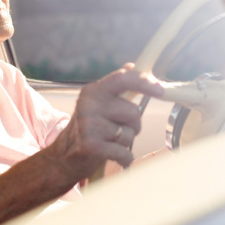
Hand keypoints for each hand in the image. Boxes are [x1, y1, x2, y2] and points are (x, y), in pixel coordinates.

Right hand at [44, 63, 163, 181]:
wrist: (64, 156)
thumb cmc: (88, 128)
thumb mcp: (99, 103)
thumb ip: (117, 86)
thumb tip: (132, 66)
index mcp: (93, 91)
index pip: (122, 79)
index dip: (144, 82)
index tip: (160, 90)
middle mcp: (89, 105)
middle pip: (133, 111)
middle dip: (134, 124)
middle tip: (119, 129)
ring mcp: (88, 125)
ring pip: (129, 134)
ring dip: (126, 142)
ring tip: (110, 142)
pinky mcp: (91, 145)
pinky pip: (124, 152)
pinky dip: (125, 159)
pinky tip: (115, 157)